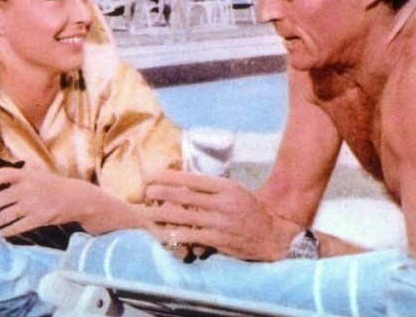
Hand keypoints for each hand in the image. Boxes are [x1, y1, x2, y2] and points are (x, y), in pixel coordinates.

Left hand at [0, 166, 83, 236]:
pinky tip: (2, 233)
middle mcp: (29, 188)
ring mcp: (34, 204)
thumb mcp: (37, 175)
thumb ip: (18, 176)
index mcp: (27, 175)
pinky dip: (7, 231)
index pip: (0, 175)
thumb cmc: (52, 187)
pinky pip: (17, 226)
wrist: (76, 198)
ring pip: (5, 216)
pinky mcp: (40, 218)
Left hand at [146, 170, 298, 260]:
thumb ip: (212, 188)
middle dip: (162, 193)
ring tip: (149, 212)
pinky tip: (164, 233)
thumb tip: (184, 183)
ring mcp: (220, 222)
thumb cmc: (249, 208)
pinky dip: (176, 235)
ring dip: (164, 215)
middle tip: (145, 191)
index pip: (193, 179)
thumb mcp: (234, 190)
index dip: (171, 176)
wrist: (270, 233)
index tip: (154, 175)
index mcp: (226, 187)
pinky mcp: (219, 240)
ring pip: (185, 217)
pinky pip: (192, 237)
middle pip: (185, 196)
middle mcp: (222, 202)